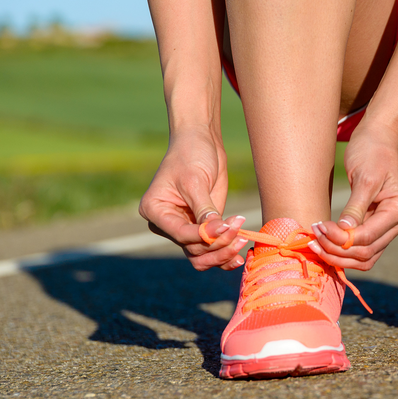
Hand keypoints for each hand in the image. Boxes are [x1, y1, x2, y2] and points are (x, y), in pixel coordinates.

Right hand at [139, 127, 247, 270]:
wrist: (201, 142)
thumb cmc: (191, 155)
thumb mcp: (196, 181)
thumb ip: (204, 209)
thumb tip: (216, 232)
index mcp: (155, 211)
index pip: (181, 233)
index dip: (205, 235)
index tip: (227, 226)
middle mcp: (168, 224)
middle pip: (192, 248)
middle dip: (217, 244)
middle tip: (239, 231)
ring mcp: (186, 227)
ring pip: (202, 255)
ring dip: (222, 252)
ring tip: (242, 240)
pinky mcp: (203, 227)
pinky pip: (211, 249)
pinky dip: (224, 254)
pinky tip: (239, 256)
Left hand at [308, 124, 397, 270]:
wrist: (379, 140)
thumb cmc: (372, 152)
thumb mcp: (363, 178)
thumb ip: (355, 208)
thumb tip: (343, 234)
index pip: (369, 236)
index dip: (341, 239)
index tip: (319, 227)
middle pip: (368, 251)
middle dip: (338, 250)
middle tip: (313, 239)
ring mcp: (393, 226)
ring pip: (366, 256)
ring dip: (340, 255)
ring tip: (316, 244)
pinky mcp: (381, 227)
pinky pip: (364, 248)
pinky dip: (345, 250)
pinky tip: (326, 244)